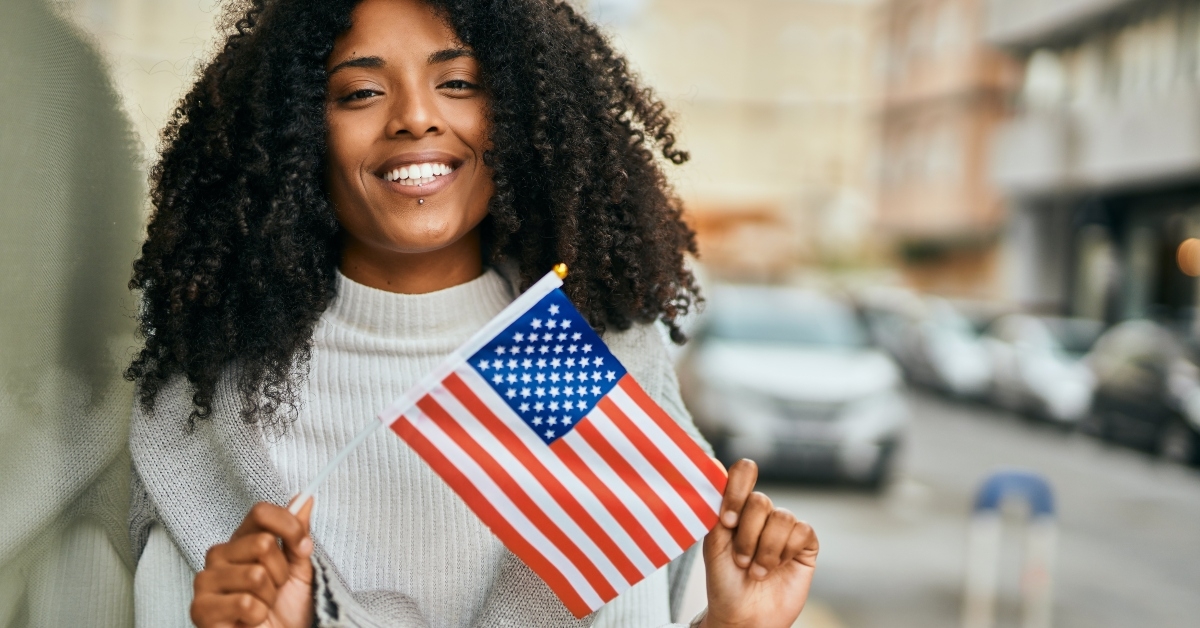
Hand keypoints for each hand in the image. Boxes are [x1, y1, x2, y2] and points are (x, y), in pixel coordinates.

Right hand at [191, 498, 314, 627]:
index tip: (304, 548)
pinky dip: (258, 615)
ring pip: (256, 575)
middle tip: (275, 589)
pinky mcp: (200, 608)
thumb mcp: (299, 568)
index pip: (261, 513)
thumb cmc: (285, 609)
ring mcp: (205, 581)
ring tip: (262, 605)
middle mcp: (219, 555)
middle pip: (262, 543)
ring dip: (270, 597)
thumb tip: (305, 499)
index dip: (290, 528)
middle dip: (281, 572)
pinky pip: (245, 602)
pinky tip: (249, 620)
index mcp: (241, 541)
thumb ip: (297, 534)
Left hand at [699, 460, 817, 627]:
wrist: (743, 617)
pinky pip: (802, 531)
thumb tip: (715, 466)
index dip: (737, 490)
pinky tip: (777, 568)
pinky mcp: (805, 544)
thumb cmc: (724, 582)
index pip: (743, 473)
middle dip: (747, 536)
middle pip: (760, 500)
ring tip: (756, 571)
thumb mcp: (713, 543)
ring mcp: (784, 528)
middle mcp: (761, 513)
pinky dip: (785, 552)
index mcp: (736, 507)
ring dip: (765, 550)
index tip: (728, 520)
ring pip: (782, 517)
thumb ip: (716, 507)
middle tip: (740, 561)